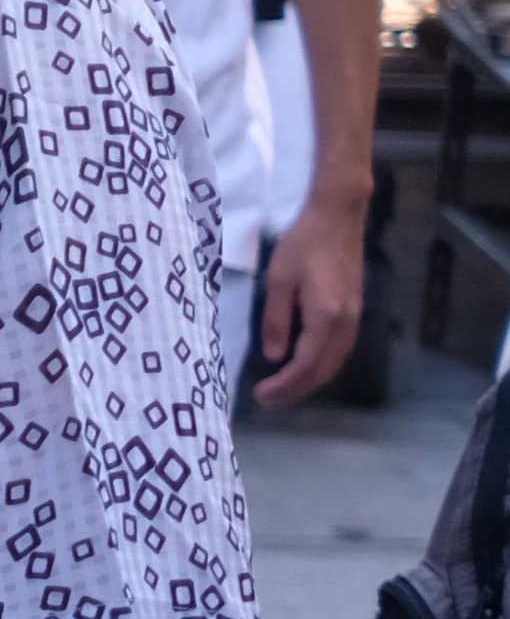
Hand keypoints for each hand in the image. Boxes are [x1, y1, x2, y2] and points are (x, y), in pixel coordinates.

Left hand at [252, 193, 368, 405]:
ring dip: (311, 380)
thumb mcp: (279, 281)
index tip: (262, 396)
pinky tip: (305, 366)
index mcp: (326, 317)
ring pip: (336, 362)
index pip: (305, 365)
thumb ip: (277, 320)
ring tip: (283, 389)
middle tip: (268, 400)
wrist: (338, 219)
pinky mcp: (355, 310)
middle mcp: (346, 322)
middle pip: (324, 370)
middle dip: (296, 390)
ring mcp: (355, 317)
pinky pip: (341, 349)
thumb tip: (275, 356)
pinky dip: (323, 365)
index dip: (284, 386)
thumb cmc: (303, 245)